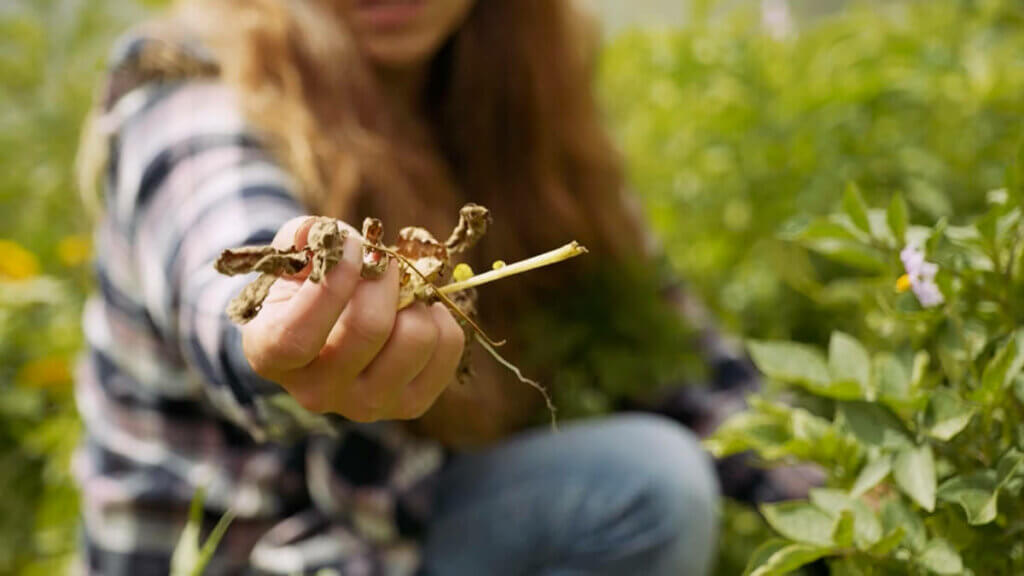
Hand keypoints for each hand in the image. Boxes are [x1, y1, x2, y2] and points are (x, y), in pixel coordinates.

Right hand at [241, 216, 464, 421]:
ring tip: (400, 289)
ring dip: (415, 298)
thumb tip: (334, 235)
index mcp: (271, 356)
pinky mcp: (410, 403)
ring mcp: (366, 405)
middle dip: (384, 278)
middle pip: (369, 329)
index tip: (352, 246)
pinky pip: (448, 348)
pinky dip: (441, 316)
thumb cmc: (305, 286)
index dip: (331, 284)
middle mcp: (316, 392)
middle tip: (384, 260)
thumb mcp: (292, 257)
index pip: (299, 335)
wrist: (329, 329)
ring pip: (416, 339)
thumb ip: (305, 237)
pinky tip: (417, 310)